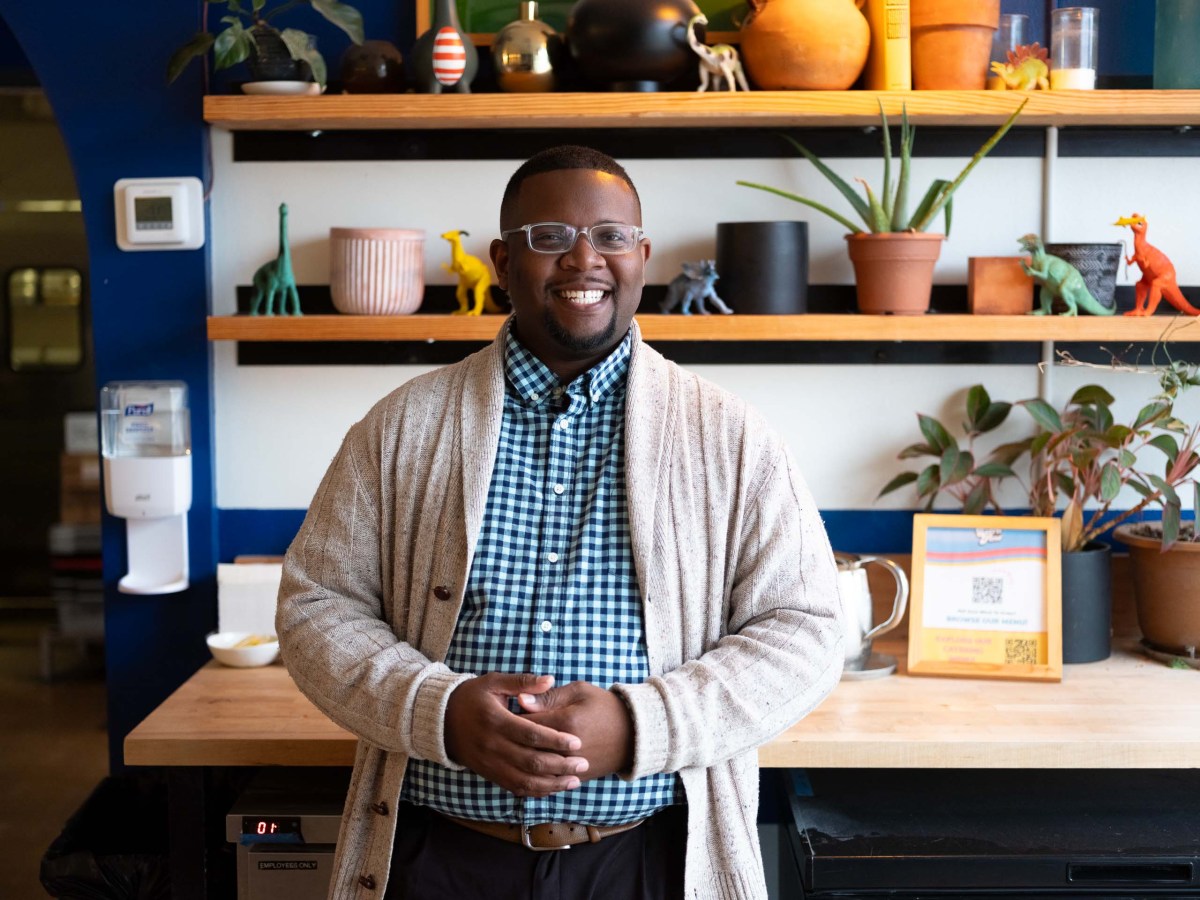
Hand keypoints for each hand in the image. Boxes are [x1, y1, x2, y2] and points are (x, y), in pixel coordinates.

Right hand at [444, 673, 589, 797]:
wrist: (440, 720)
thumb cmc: (471, 696)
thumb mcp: (493, 682)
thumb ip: (522, 682)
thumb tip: (551, 679)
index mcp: (496, 720)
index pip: (531, 734)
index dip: (555, 740)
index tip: (577, 743)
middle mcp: (492, 745)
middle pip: (531, 762)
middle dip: (560, 765)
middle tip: (583, 764)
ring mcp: (490, 763)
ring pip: (524, 781)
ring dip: (551, 784)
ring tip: (574, 781)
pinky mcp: (489, 773)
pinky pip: (514, 788)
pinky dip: (535, 791)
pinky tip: (553, 788)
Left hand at [517, 682, 633, 780]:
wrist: (634, 733)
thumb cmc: (604, 707)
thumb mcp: (579, 692)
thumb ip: (548, 696)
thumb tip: (520, 701)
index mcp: (565, 722)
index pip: (524, 723)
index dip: (511, 717)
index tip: (507, 713)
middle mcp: (566, 749)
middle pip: (526, 748)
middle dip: (513, 740)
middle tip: (508, 731)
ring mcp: (571, 767)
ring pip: (535, 768)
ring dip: (522, 759)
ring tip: (516, 747)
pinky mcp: (576, 778)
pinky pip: (547, 782)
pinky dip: (535, 775)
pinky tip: (528, 764)